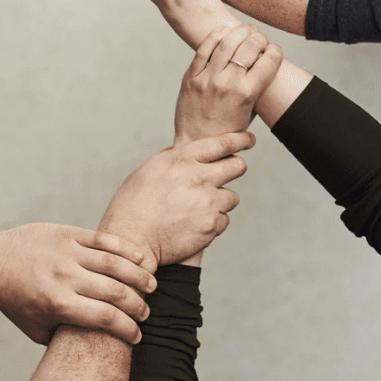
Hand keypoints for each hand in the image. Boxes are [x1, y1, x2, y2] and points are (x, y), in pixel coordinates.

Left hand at [0, 224, 156, 345]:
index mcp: (57, 304)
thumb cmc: (13, 301)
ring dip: (139, 276)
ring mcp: (65, 252)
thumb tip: (95, 344)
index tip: (137, 335)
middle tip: (145, 312)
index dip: (127, 329)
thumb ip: (64, 337)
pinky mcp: (66, 233)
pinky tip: (141, 258)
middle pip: (115, 292)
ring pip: (114, 263)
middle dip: (137, 305)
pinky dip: (125, 249)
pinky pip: (103, 239)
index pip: (105, 318)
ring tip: (152, 286)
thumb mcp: (35, 328)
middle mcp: (64, 277)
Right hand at [99, 133, 254, 269]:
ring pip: (232, 197)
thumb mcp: (146, 171)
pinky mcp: (211, 225)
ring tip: (197, 209)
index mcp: (181, 159)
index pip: (222, 143)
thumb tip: (185, 152)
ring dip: (220, 201)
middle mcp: (198, 177)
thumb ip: (171, 160)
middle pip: (237, 166)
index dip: (241, 139)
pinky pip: (224, 220)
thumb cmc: (132, 206)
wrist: (131, 241)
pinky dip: (213, 223)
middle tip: (225, 176)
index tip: (249, 140)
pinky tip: (193, 225)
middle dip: (235, 169)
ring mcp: (207, 201)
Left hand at [175, 25, 283, 144]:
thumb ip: (257, 88)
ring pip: (227, 43)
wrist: (196, 143)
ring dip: (240, 32)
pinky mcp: (191, 77)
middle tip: (260, 38)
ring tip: (246, 29)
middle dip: (259, 38)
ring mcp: (207, 79)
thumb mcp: (250, 112)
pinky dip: (215, 35)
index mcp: (247, 94)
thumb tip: (265, 63)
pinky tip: (224, 30)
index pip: (269, 60)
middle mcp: (228, 83)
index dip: (275, 51)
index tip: (274, 50)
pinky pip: (203, 49)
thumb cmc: (227, 131)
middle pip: (250, 47)